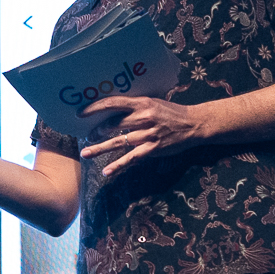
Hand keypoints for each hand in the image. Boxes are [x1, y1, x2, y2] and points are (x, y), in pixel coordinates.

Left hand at [78, 94, 211, 176]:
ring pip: (119, 142)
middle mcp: (143, 117)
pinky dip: (117, 165)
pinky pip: (131, 158)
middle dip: (97, 131)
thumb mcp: (153, 102)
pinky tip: (106, 171)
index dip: (95, 108)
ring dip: (101, 148)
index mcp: (142, 103)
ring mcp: (148, 134)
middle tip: (88, 136)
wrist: (194, 124)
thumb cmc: (171, 112)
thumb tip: (113, 107)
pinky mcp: (153, 148)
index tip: (80, 113)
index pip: (113, 103)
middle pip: (113, 124)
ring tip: (86, 153)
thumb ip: (135, 105)